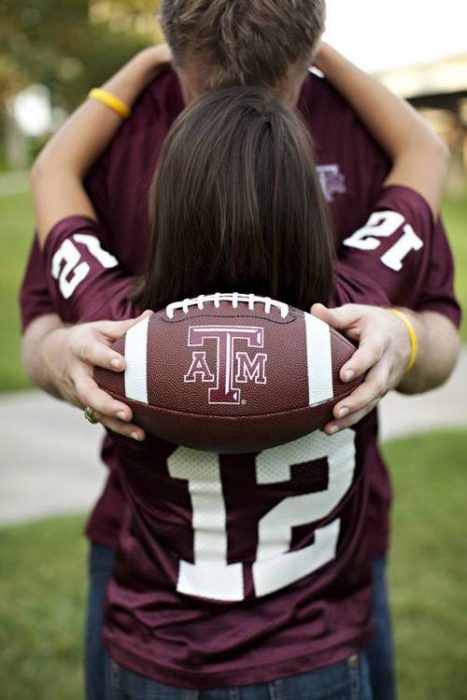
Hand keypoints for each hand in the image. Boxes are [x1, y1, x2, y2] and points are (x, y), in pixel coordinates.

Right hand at [40, 312, 152, 439]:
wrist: (49, 358)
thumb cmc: (85, 340)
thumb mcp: (100, 328)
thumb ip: (125, 326)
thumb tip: (152, 316)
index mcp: (80, 348)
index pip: (91, 353)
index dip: (105, 358)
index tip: (122, 364)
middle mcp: (77, 373)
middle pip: (88, 392)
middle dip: (107, 404)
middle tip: (127, 412)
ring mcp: (78, 393)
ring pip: (94, 411)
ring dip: (116, 423)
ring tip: (139, 433)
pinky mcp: (83, 406)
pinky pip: (100, 419)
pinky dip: (118, 428)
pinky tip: (139, 434)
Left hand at [311, 303, 410, 432]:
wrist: (406, 338)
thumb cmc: (372, 323)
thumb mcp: (357, 314)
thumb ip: (336, 316)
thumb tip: (314, 310)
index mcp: (380, 340)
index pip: (371, 353)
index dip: (359, 364)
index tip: (343, 375)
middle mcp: (387, 363)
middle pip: (376, 385)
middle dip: (358, 400)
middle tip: (337, 411)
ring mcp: (386, 380)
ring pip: (372, 401)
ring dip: (352, 416)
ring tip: (329, 428)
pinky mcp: (380, 392)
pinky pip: (368, 408)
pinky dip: (351, 420)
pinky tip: (330, 428)